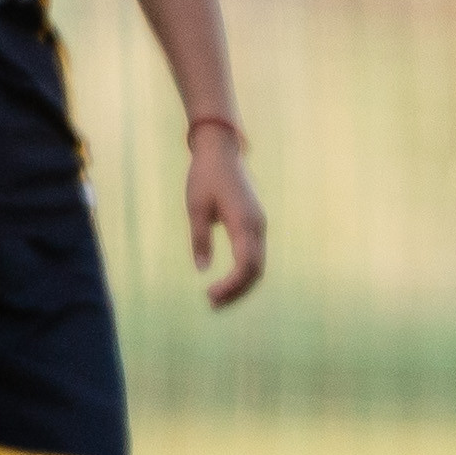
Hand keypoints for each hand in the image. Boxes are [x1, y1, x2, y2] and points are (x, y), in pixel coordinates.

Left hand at [187, 123, 266, 306]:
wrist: (222, 150)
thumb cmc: (205, 176)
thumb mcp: (196, 208)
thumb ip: (200, 239)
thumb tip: (202, 269)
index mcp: (244, 223)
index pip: (245, 265)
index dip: (231, 285)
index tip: (209, 296)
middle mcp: (257, 226)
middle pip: (256, 270)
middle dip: (237, 291)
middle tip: (212, 304)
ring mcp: (259, 225)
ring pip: (257, 264)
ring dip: (241, 284)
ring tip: (218, 297)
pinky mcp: (255, 223)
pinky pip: (255, 255)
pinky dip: (244, 272)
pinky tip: (228, 280)